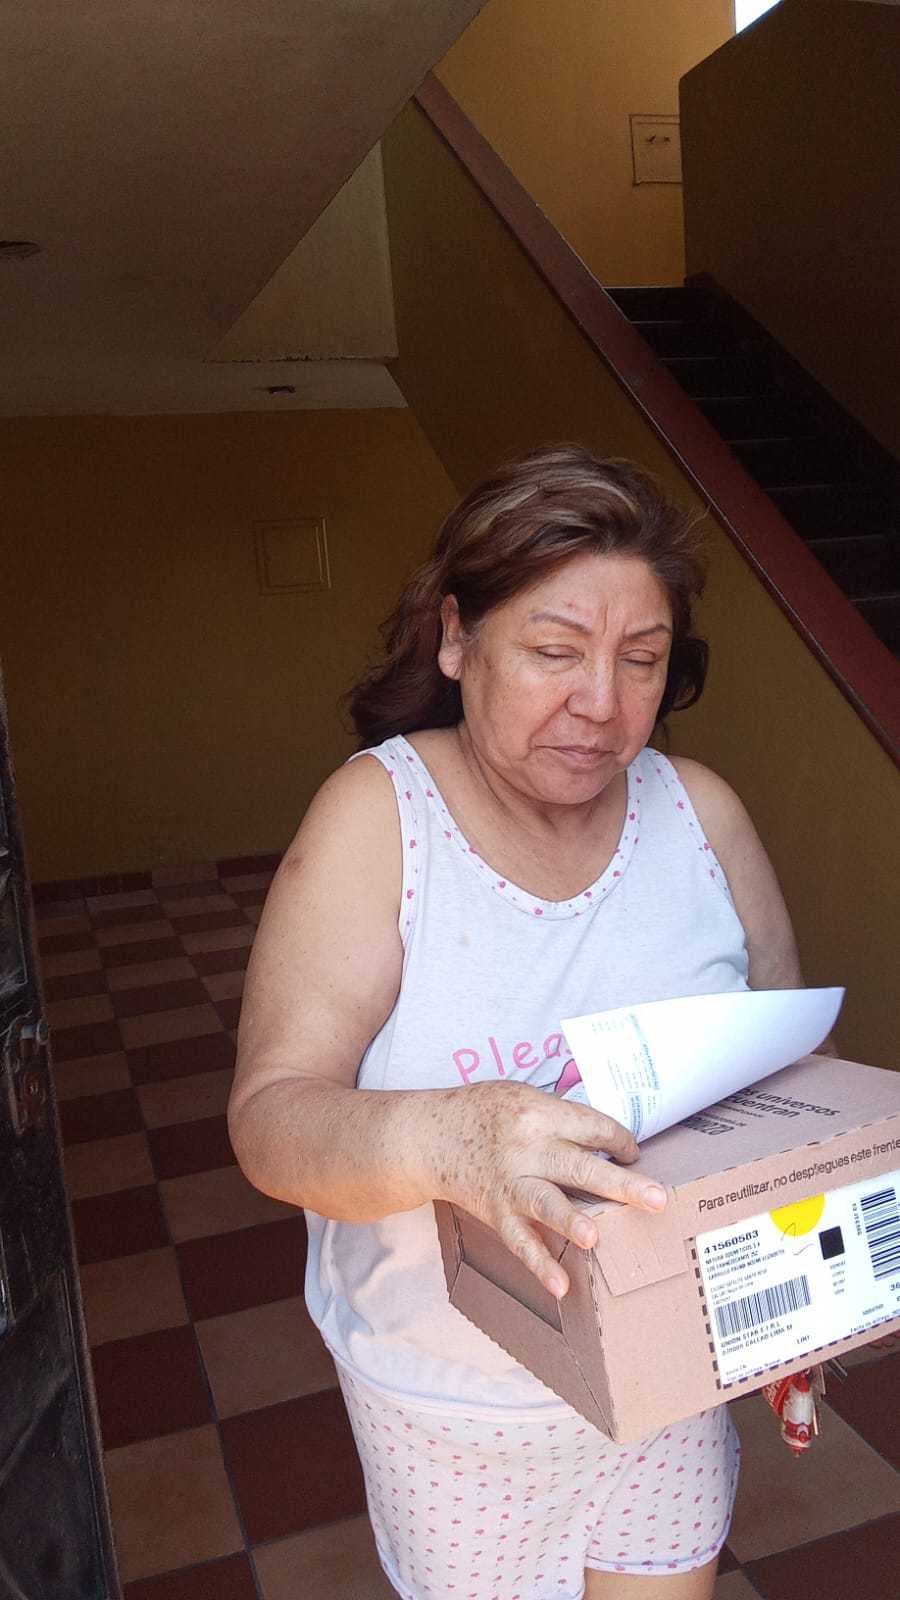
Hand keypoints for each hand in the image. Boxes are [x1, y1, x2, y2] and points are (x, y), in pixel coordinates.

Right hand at [424, 1080, 666, 1297]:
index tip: (633, 1154)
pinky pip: (519, 1239)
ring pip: (546, 1202)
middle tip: (657, 1198)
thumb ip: (561, 1118)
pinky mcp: (495, 1210)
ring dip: (572, 1220)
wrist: (429, 1135)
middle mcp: (526, 1147)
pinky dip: (538, 1263)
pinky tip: (560, 1285)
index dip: (620, 1141)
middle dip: (621, 1184)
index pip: (592, 1126)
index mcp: (538, 1113)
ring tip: (596, 1237)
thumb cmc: (482, 1111)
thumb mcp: (522, 1097)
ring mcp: (510, 1181)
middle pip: (579, 1164)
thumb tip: (608, 1145)